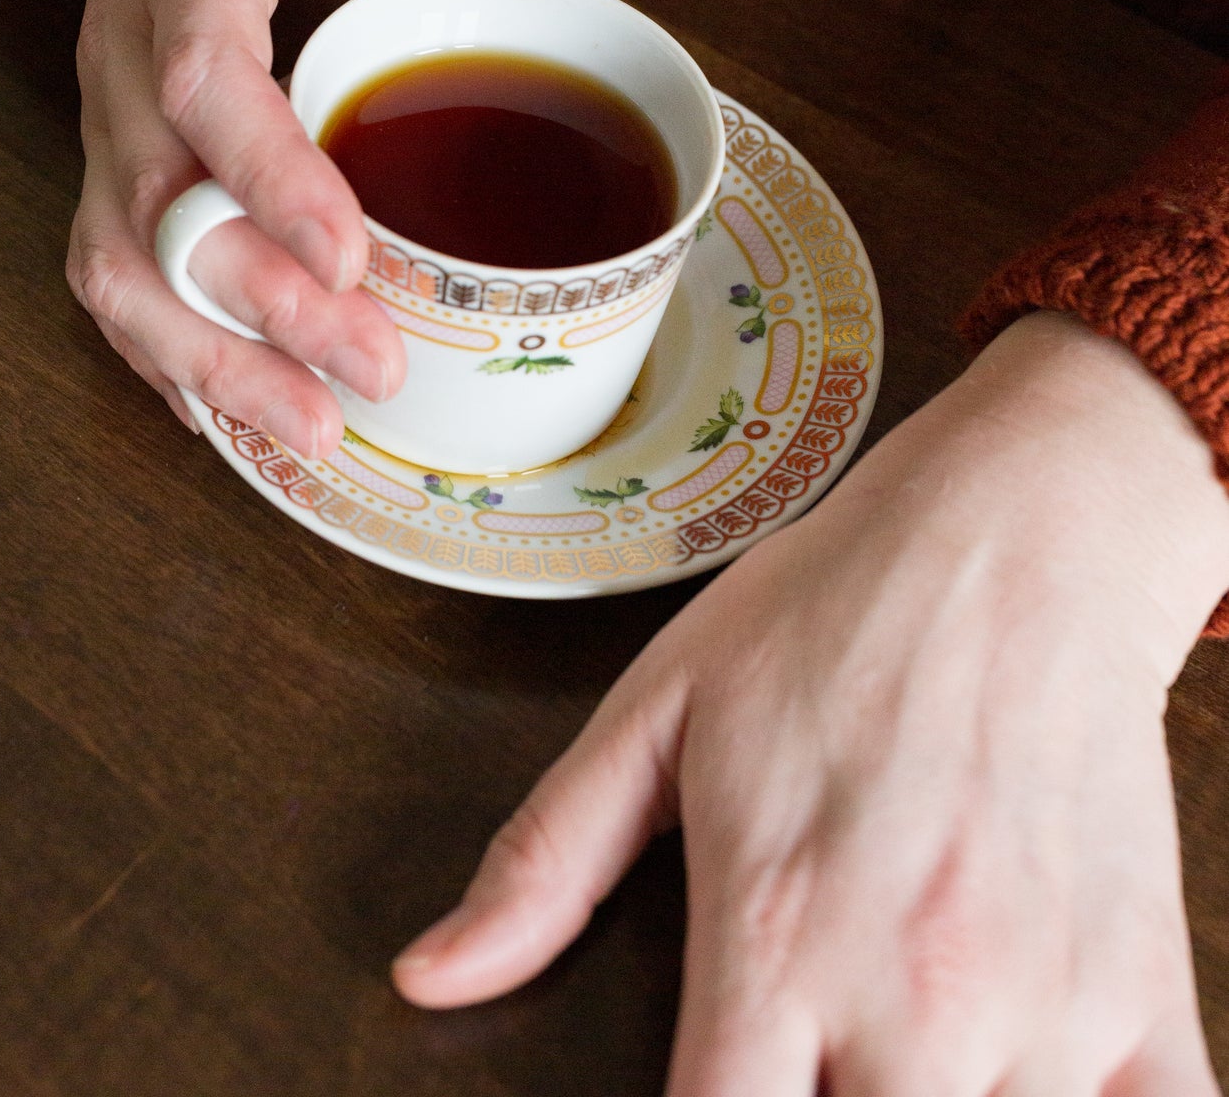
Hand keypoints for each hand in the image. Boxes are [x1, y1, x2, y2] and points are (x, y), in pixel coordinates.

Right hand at [66, 0, 535, 453]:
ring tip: (309, 431)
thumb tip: (559, 26)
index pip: (204, 78)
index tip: (347, 258)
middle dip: (258, 310)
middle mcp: (125, 55)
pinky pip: (110, 274)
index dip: (268, 176)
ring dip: (206, 362)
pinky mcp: (106, 160)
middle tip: (368, 376)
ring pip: (118, 265)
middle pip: (160, 208)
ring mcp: (103, 118)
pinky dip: (165, 355)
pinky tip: (237, 413)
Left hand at [395, 312, 1228, 1094]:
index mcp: (769, 936)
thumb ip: (545, 861)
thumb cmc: (836, 610)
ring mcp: (1042, 1011)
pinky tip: (1030, 1088)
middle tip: (801, 1068)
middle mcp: (906, 999)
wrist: (1015, 534)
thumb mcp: (659, 710)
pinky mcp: (1147, 996)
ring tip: (894, 1067)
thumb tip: (429, 975)